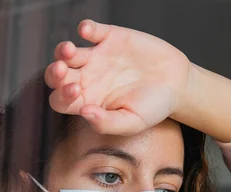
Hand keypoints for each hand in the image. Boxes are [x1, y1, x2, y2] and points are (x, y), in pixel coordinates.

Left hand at [45, 20, 191, 135]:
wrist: (176, 84)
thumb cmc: (152, 108)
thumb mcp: (132, 123)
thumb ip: (107, 123)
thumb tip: (84, 113)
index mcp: (85, 101)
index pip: (60, 100)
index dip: (61, 96)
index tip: (75, 92)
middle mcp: (85, 79)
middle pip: (56, 75)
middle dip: (54, 72)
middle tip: (62, 70)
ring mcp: (95, 57)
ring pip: (67, 52)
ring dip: (63, 50)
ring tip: (70, 50)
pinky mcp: (109, 38)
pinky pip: (92, 31)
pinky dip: (87, 28)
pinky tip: (87, 30)